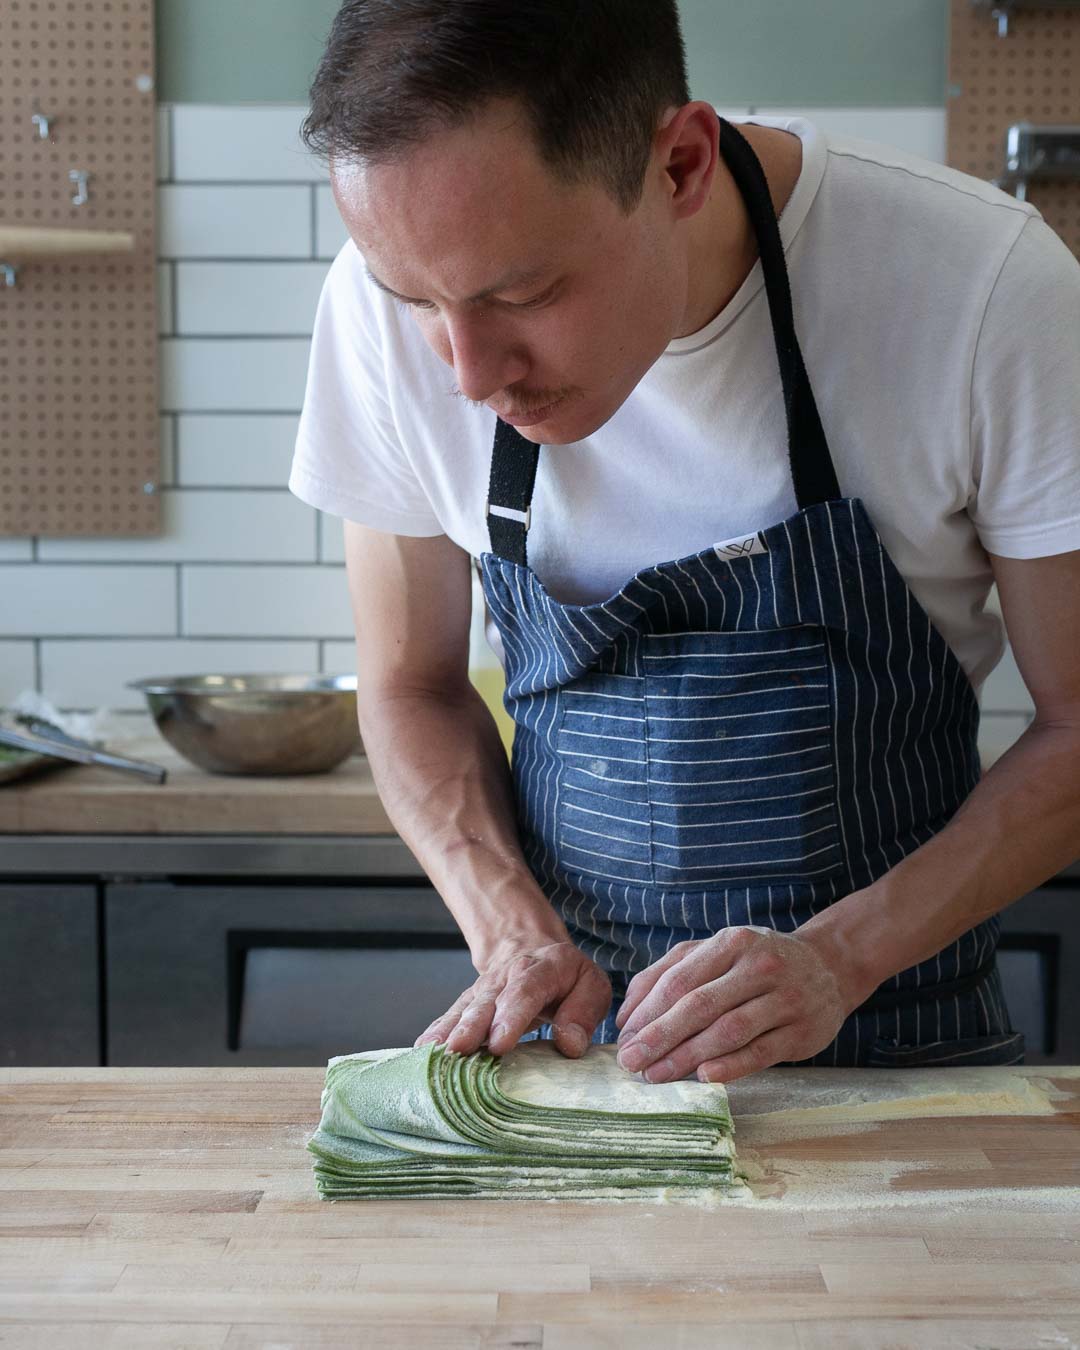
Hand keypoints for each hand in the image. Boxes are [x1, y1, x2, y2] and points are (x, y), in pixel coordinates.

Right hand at [414, 935, 611, 1060]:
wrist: (535, 952)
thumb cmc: (568, 979)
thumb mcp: (592, 986)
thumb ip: (584, 1012)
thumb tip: (569, 1045)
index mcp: (543, 968)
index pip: (525, 991)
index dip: (511, 1016)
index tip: (499, 1044)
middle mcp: (507, 976)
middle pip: (487, 1000)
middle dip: (472, 1026)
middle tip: (459, 1049)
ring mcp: (484, 988)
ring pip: (465, 1008)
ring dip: (449, 1031)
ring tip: (435, 1053)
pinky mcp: (470, 1002)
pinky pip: (451, 1016)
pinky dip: (437, 1032)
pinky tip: (423, 1051)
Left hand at [613, 925, 858, 1083]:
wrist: (828, 967)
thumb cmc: (756, 963)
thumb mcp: (717, 952)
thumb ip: (669, 973)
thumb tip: (627, 1016)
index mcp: (730, 943)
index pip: (679, 980)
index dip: (647, 1012)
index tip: (623, 1039)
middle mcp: (758, 966)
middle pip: (699, 1006)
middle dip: (659, 1037)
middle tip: (630, 1062)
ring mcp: (784, 998)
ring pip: (728, 1031)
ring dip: (687, 1056)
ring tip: (656, 1075)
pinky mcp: (802, 1031)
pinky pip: (760, 1051)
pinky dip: (730, 1066)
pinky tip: (704, 1076)